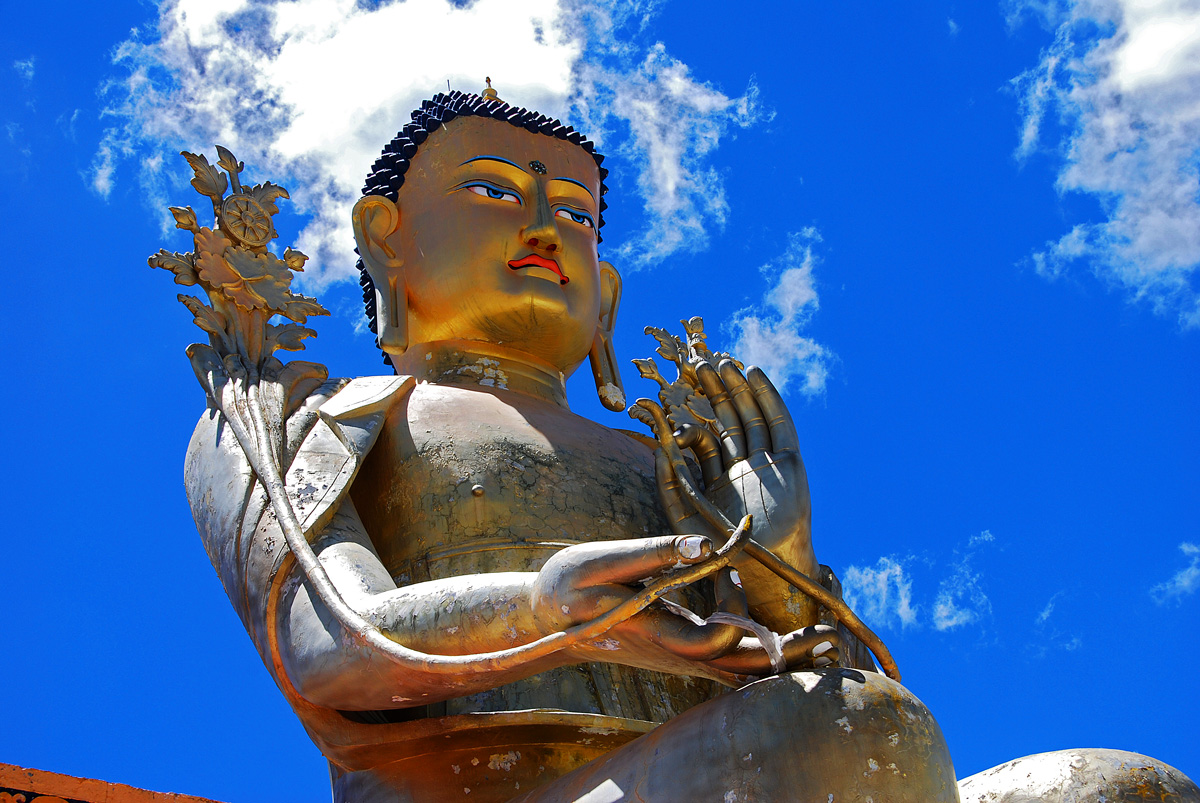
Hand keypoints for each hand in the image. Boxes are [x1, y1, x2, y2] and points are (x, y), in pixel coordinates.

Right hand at [531, 539, 839, 676]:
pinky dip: (764, 654)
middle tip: (829, 639)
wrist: (549, 620)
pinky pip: (730, 662)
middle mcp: (672, 651)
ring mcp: (678, 656)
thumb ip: (653, 552)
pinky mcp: (683, 651)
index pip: (703, 642)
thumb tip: (704, 543)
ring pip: (739, 668)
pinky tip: (794, 645)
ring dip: (783, 658)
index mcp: (651, 627)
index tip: (772, 627)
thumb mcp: (602, 560)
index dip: (736, 636)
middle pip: (737, 665)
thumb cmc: (571, 582)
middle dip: (784, 655)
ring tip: (826, 641)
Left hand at [656, 360, 819, 633]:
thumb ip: (669, 480)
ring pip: (752, 416)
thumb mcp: (684, 513)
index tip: (678, 385)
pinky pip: (779, 424)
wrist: (766, 567)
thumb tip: (657, 444)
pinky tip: (755, 376)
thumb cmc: (725, 548)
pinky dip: (769, 398)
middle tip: (700, 362)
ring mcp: (767, 463)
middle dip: (715, 392)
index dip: (693, 411)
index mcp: (717, 478)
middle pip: (728, 419)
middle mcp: (742, 467)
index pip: (705, 435)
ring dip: (739, 388)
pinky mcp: (790, 462)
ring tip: (724, 361)